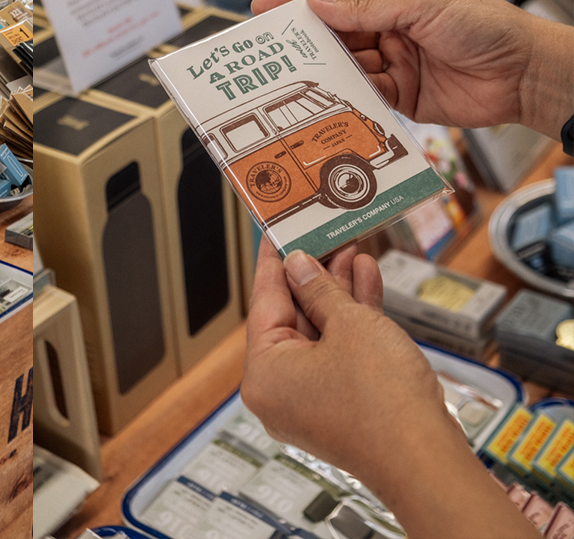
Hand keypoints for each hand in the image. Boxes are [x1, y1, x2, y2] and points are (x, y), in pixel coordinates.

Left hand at [241, 238, 535, 537]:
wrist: (427, 459)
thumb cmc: (383, 399)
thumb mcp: (350, 325)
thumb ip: (319, 290)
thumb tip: (298, 266)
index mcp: (263, 373)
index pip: (264, 302)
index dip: (274, 261)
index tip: (275, 232)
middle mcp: (278, 390)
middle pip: (291, 317)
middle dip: (314, 274)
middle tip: (323, 236)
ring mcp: (309, 400)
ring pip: (319, 333)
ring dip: (337, 293)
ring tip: (351, 249)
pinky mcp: (339, 406)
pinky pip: (337, 354)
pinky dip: (351, 322)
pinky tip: (366, 281)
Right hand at [251, 0, 573, 139]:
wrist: (522, 74)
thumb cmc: (484, 26)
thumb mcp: (420, 3)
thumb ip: (364, 8)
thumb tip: (316, 3)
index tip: (265, 5)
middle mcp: (391, 27)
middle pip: (335, 32)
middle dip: (304, 39)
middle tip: (269, 48)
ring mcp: (394, 61)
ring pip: (345, 64)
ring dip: (323, 69)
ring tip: (292, 76)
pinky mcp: (400, 95)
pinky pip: (363, 94)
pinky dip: (346, 96)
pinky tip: (328, 98)